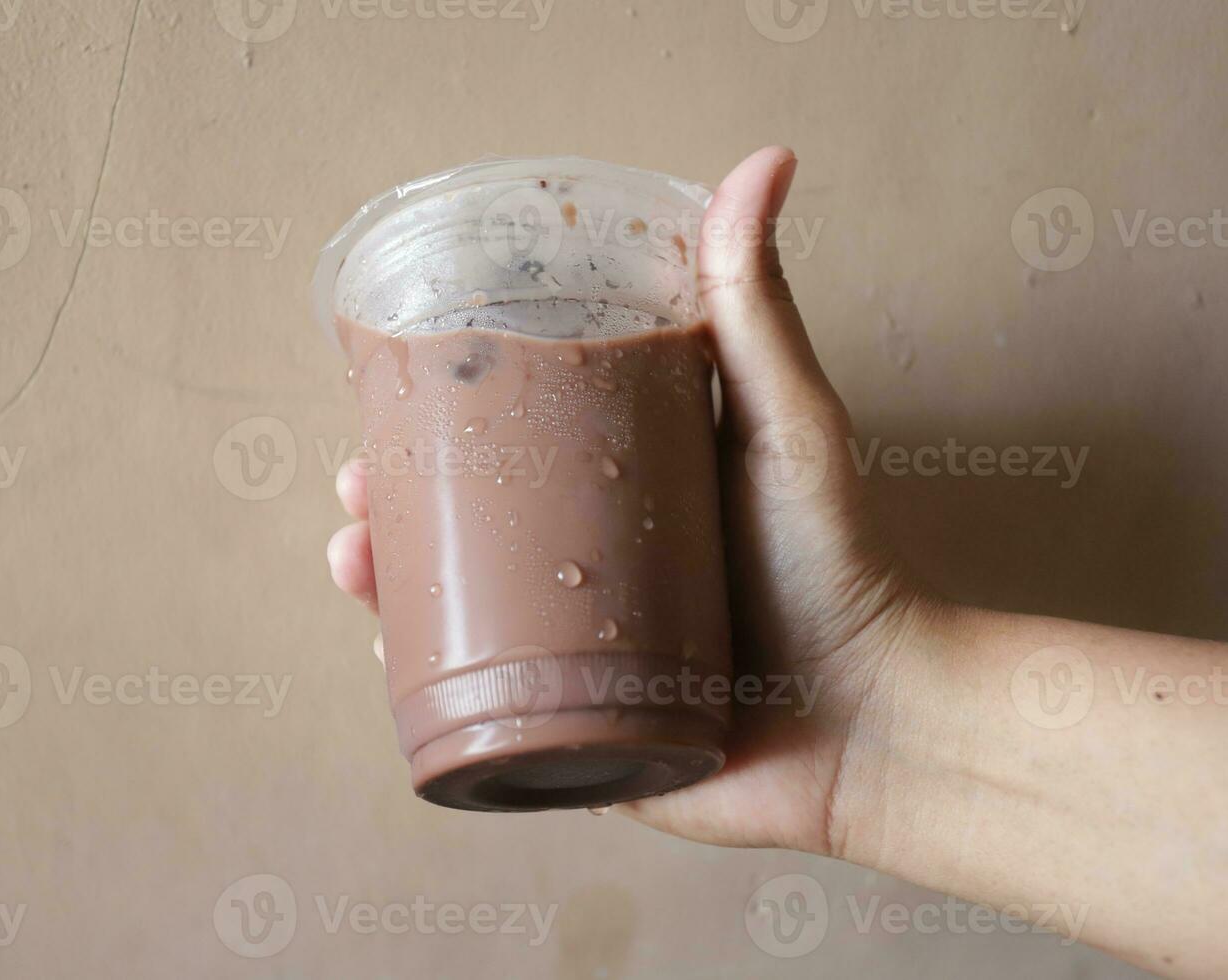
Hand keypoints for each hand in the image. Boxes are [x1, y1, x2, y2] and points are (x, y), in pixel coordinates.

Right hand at [327, 146, 933, 855]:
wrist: (873, 723)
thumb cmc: (842, 566)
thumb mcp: (784, 422)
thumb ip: (757, 306)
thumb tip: (767, 160)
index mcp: (626, 488)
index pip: (516, 441)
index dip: (444, 416)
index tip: (394, 390)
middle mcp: (592, 560)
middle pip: (468, 523)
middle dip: (394, 501)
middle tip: (358, 485)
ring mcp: (579, 645)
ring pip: (456, 607)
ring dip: (387, 579)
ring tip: (354, 559)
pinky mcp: (576, 723)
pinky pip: (481, 698)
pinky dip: (421, 673)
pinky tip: (386, 644)